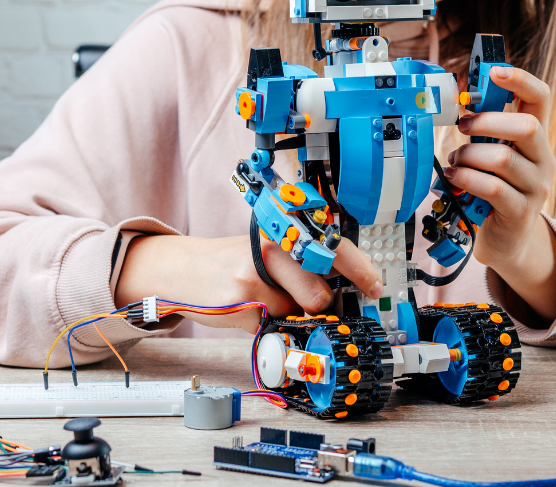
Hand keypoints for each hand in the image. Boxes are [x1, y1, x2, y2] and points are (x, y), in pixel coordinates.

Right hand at [113, 233, 384, 331]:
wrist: (182, 269)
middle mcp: (273, 246)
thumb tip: (343, 294)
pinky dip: (266, 324)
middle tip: (297, 298)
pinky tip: (247, 308)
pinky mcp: (242, 302)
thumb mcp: (268, 249)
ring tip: (265, 299)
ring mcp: (256, 275)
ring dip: (289, 315)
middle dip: (316, 305)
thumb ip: (302, 264)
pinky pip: (273, 326)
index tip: (373, 287)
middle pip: (320, 294)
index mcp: (284, 229)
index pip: (334, 247)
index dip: (360, 271)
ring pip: (298, 312)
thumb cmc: (233, 261)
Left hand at [443, 66, 555, 321]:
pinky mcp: (521, 212)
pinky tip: (455, 179)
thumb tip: (459, 104)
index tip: (495, 72)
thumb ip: (484, 133)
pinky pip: (493, 188)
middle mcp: (542, 160)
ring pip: (504, 159)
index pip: (541, 98)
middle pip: (528, 127)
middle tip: (463, 127)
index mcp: (535, 139)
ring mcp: (536, 187)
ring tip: (456, 163)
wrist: (507, 241)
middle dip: (488, 122)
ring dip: (470, 157)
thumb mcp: (491, 157)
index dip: (521, 80)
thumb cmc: (494, 191)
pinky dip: (467, 179)